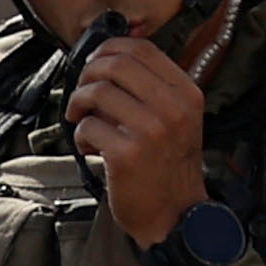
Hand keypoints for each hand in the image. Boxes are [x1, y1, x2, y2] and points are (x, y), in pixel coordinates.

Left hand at [69, 22, 214, 243]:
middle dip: (88, 74)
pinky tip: (89, 147)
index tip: (95, 62)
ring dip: (78, 103)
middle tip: (81, 93)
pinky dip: (80, 135)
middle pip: (116, 64)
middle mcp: (172, 108)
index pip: (142, 49)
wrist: (175, 216)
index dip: (109, 49)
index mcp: (186, 93)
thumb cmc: (168, 168)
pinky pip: (88, 126)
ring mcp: (150, 131)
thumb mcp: (177, 120)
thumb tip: (104, 63)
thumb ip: (152, 90)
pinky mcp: (126, 154)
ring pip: (97, 92)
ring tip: (80, 119)